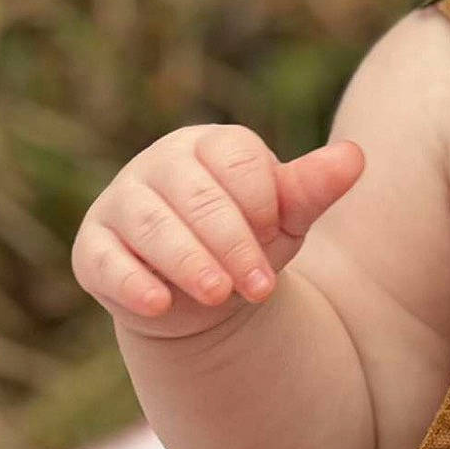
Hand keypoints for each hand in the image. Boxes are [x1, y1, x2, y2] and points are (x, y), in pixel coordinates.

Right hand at [71, 123, 364, 340]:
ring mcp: (123, 203)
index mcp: (208, 144)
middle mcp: (159, 164)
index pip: (234, 160)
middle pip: (195, 195)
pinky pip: (104, 259)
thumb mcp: (285, 215)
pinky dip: (130, 281)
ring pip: (151, 225)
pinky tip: (159, 304)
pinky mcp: (94, 246)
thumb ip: (314, 186)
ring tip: (220, 295)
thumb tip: (355, 157)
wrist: (202, 291)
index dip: (261, 200)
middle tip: (260, 286)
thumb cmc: (249, 237)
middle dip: (231, 243)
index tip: (278, 236)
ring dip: (187, 261)